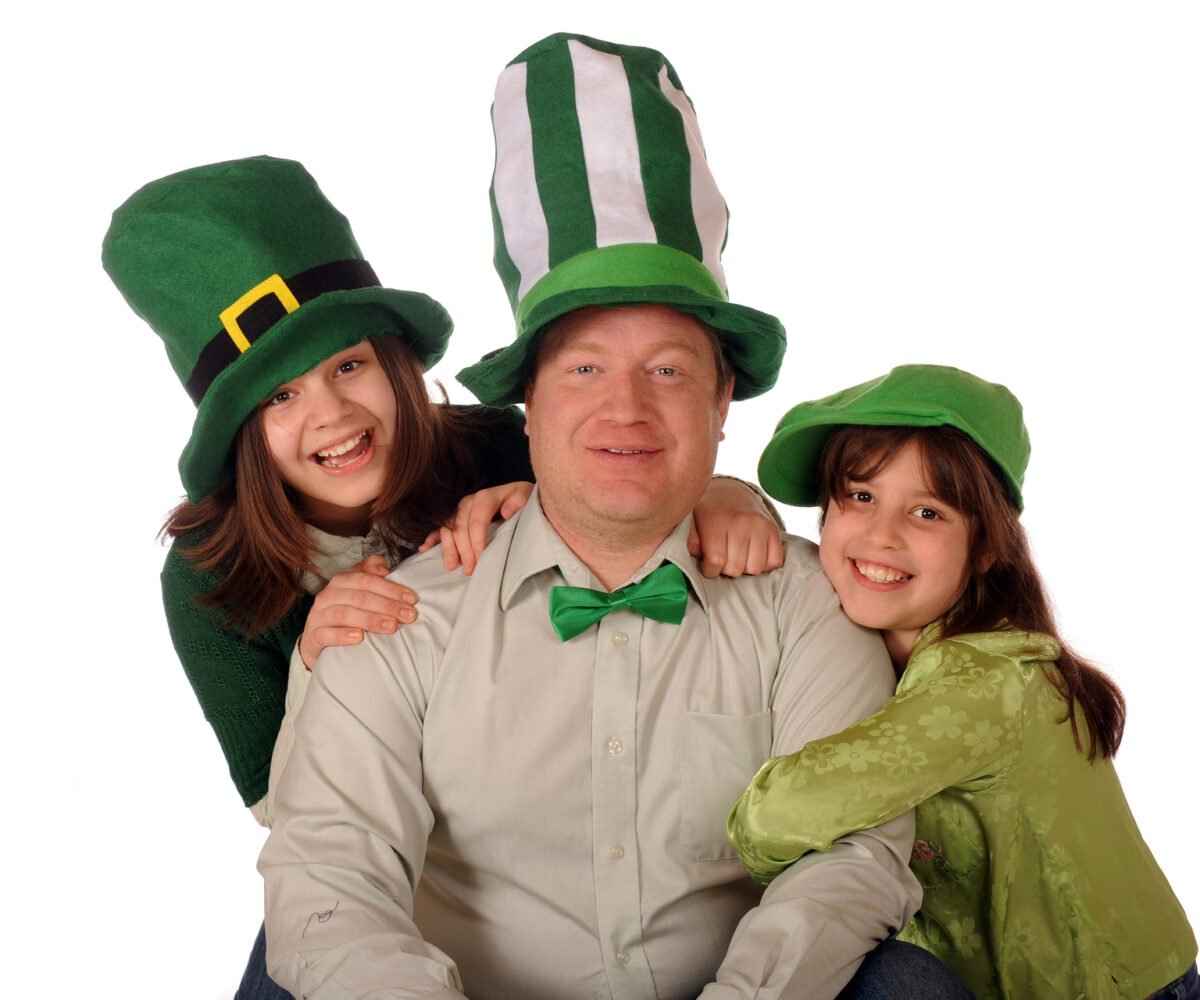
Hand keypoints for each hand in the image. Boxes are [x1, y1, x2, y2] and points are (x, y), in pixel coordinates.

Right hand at [299, 555, 417, 668]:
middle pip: (359, 596)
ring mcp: (318, 615)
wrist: (318, 639)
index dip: (390, 588)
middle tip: (408, 615)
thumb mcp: (358, 591)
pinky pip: (325, 634)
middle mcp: (328, 595)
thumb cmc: (346, 612)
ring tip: (391, 627)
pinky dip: (342, 635)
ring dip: (370, 620)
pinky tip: (359, 638)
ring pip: (344, 614)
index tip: (411, 599)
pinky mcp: (313, 636)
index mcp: (341, 581)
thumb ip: (370, 574)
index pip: (366, 579)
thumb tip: (384, 567)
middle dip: (387, 605)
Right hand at [418, 481, 533, 575]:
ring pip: (448, 528)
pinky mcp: (457, 519)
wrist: (524, 501)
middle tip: (470, 570)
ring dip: (448, 548)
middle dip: (464, 550)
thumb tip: (506, 511)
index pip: (477, 518)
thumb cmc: (526, 503)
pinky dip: (433, 539)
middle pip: (460, 525)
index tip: (481, 558)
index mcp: (488, 496)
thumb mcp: (528, 499)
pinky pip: (441, 528)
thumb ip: (519, 502)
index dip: (477, 539)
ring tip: (452, 566)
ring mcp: (461, 510)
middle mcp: (471, 501)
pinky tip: (425, 549)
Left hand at [689, 477, 785, 577]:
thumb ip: (690, 538)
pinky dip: (764, 564)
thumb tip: (696, 551)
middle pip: (735, 568)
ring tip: (737, 556)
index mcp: (716, 520)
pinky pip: (774, 562)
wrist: (731, 492)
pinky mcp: (774, 529)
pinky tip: (752, 554)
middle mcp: (741, 521)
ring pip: (755, 568)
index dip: (710, 570)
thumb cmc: (709, 513)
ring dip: (745, 567)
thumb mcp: (691, 521)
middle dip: (726, 569)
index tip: (708, 565)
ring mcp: (760, 525)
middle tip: (723, 558)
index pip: (716, 561)